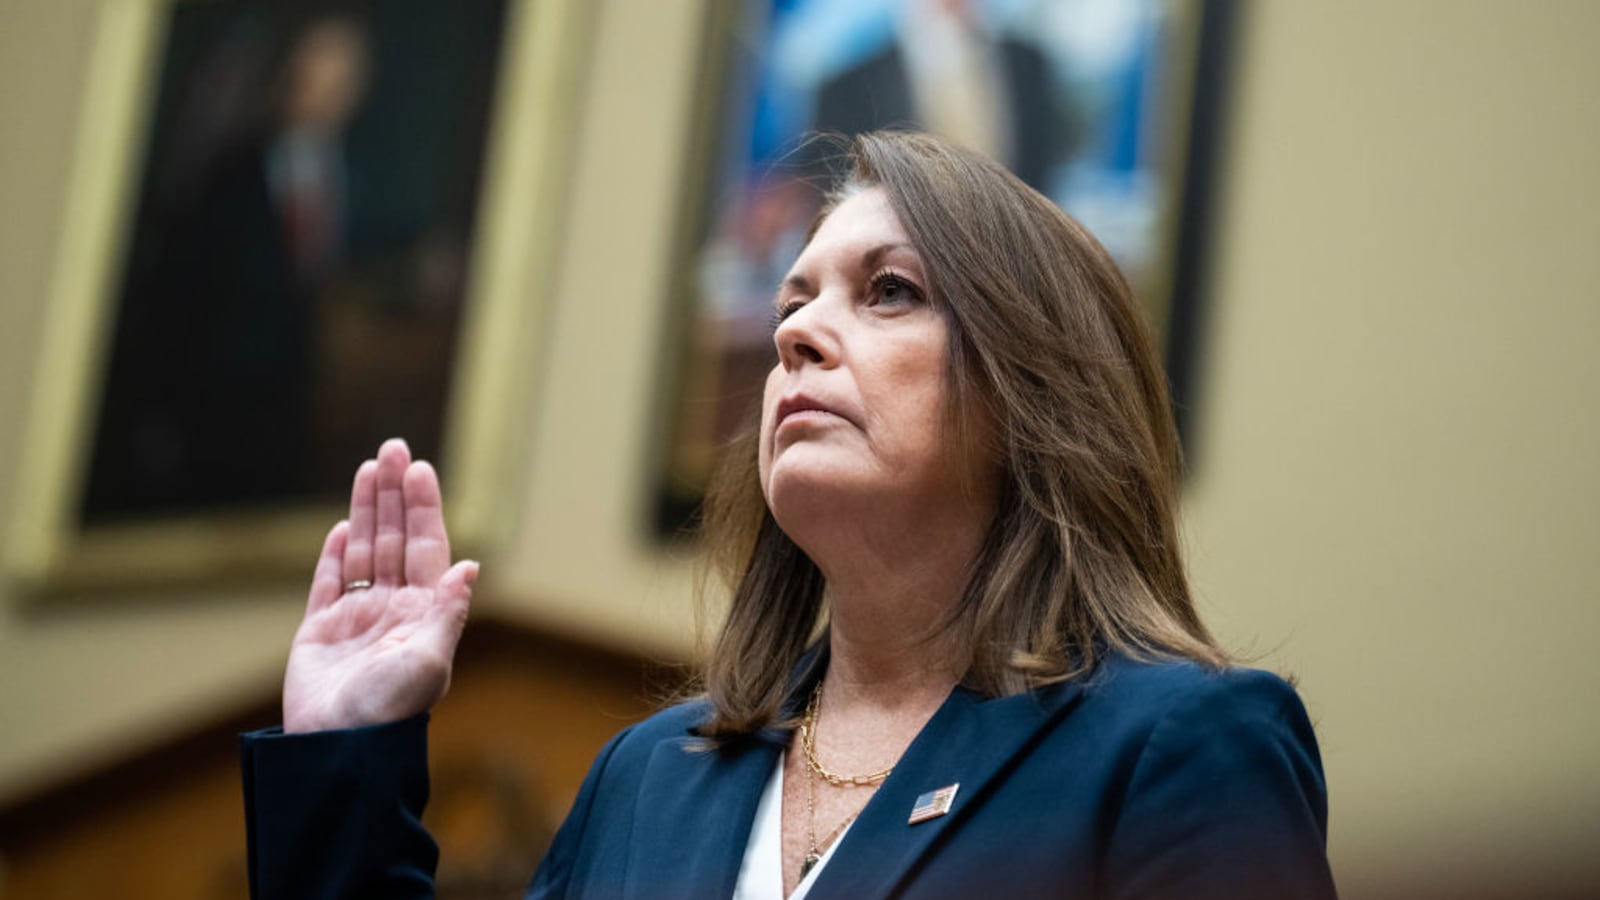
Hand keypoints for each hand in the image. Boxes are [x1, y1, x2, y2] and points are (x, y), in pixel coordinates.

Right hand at [282, 438, 477, 733]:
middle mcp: (393, 610)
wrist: (339, 749)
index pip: (426, 547)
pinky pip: (329, 583)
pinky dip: (335, 554)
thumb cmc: (390, 711)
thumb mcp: (428, 660)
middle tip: (393, 447)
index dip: (423, 508)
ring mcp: (356, 619)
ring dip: (367, 510)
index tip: (419, 469)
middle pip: (394, 538)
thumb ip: (447, 611)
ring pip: (363, 551)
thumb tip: (470, 565)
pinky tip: (343, 526)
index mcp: (423, 613)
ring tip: (369, 468)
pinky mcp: (319, 632)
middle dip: (394, 493)